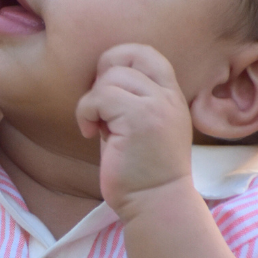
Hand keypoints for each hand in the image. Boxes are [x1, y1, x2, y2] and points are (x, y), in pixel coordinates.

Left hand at [75, 44, 194, 219]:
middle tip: (100, 112)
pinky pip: (100, 97)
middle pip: (123, 58)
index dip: (118, 61)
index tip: (107, 93)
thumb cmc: (142, 174)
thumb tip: (99, 79)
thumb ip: (129, 100)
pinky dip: (86, 112)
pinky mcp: (139, 119)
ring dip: (93, 102)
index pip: (145, 53)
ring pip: (110, 78)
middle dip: (102, 82)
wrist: (156, 204)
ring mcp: (156, 106)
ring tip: (98, 128)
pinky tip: (91, 134)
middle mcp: (168, 97)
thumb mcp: (142, 128)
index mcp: (171, 97)